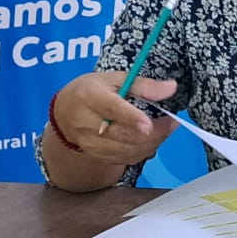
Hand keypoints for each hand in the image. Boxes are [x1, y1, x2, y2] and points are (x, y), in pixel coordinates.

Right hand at [52, 71, 178, 165]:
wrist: (64, 113)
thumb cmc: (92, 91)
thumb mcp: (114, 78)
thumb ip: (143, 85)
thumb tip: (171, 88)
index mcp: (90, 96)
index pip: (112, 109)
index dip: (131, 118)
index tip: (149, 124)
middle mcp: (87, 122)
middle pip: (123, 134)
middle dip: (154, 131)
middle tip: (172, 122)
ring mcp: (90, 143)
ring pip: (127, 149)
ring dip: (152, 142)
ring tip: (166, 129)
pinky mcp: (96, 156)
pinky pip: (125, 159)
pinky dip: (143, 151)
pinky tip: (151, 140)